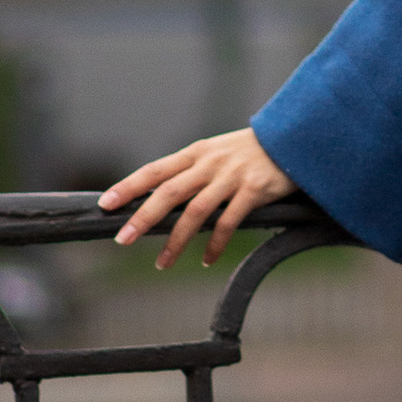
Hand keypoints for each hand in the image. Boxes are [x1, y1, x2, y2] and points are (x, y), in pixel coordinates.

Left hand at [100, 129, 293, 269]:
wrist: (295, 137)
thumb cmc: (252, 151)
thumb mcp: (218, 152)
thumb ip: (193, 171)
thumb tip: (160, 198)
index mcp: (197, 152)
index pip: (155, 170)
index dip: (128, 186)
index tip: (106, 203)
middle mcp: (210, 163)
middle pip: (168, 192)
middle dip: (143, 218)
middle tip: (123, 240)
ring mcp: (232, 176)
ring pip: (196, 211)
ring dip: (176, 241)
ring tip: (162, 263)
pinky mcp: (254, 190)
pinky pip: (228, 222)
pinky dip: (215, 244)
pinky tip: (207, 259)